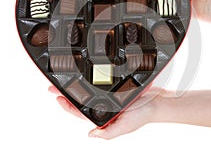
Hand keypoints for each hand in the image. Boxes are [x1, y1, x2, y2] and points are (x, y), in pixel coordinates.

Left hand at [48, 85, 163, 138]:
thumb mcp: (125, 127)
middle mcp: (103, 106)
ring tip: (64, 79)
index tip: (57, 97)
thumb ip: (108, 132)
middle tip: (53, 86)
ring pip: (88, 91)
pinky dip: (91, 80)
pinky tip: (84, 74)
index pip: (80, 112)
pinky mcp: (115, 88)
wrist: (157, 102)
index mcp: (103, 117)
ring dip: (76, 85)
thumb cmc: (142, 115)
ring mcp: (108, 97)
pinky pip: (99, 84)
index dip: (67, 106)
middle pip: (80, 100)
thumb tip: (91, 135)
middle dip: (66, 93)